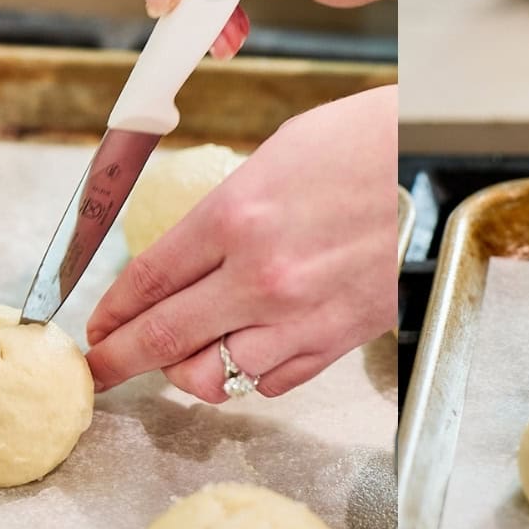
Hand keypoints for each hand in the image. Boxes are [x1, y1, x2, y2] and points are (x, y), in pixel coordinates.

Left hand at [85, 85, 397, 401]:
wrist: (435, 164)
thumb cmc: (360, 145)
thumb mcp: (271, 159)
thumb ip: (220, 216)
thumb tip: (180, 262)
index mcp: (236, 217)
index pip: (147, 281)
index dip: (110, 312)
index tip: (94, 330)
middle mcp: (262, 276)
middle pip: (163, 339)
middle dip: (117, 361)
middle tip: (97, 371)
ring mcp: (301, 316)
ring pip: (214, 376)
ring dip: (186, 371)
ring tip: (183, 356)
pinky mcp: (338, 339)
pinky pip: (270, 382)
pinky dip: (247, 374)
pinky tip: (245, 348)